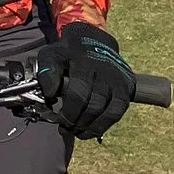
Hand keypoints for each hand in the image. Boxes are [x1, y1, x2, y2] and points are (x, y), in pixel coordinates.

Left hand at [38, 23, 135, 139]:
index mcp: (84, 62)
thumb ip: (47, 71)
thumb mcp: (52, 55)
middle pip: (93, 104)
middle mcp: (105, 71)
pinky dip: (103, 125)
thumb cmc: (68, 54)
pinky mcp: (126, 89)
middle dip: (76, 120)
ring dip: (89, 127)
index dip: (68, 109)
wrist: (94, 42)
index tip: (55, 117)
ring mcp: (117, 81)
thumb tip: (49, 93)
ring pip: (107, 111)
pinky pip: (117, 113)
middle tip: (63, 127)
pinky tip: (90, 131)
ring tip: (75, 132)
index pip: (79, 91)